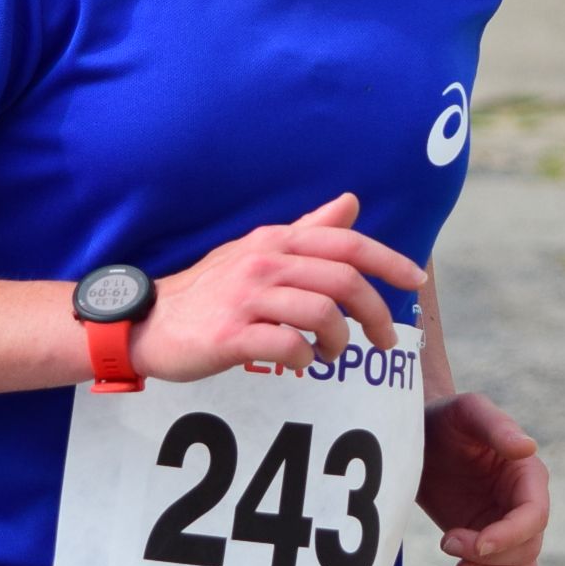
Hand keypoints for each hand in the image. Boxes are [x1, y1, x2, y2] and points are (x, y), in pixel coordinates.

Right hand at [129, 193, 425, 382]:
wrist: (149, 322)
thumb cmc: (211, 290)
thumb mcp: (258, 250)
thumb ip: (307, 229)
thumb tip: (351, 202)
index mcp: (276, 241)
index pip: (346, 242)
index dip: (388, 260)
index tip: (415, 282)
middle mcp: (264, 262)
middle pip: (343, 279)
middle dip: (375, 313)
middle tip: (385, 340)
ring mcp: (246, 298)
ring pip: (322, 312)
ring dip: (340, 340)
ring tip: (333, 354)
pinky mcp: (230, 334)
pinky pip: (287, 345)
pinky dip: (305, 359)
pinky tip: (302, 363)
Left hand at [419, 390, 546, 565]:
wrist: (418, 440)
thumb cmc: (445, 419)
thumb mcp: (467, 412)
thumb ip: (496, 426)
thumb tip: (528, 448)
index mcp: (527, 475)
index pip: (535, 516)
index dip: (510, 536)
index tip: (476, 543)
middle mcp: (524, 506)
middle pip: (528, 550)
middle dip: (489, 556)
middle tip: (446, 542)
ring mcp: (507, 529)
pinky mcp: (487, 547)